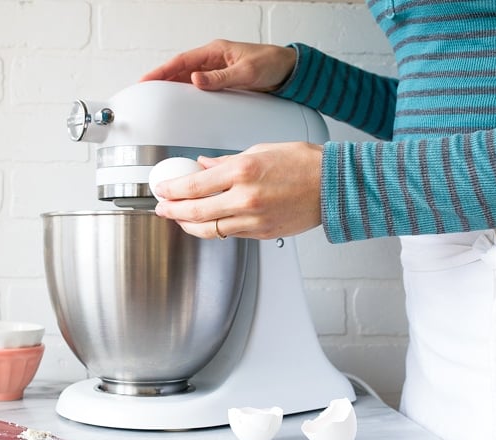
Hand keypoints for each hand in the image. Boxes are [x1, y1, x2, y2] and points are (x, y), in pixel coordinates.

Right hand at [140, 39, 295, 91]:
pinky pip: (200, 89)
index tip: (146, 81)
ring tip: (158, 102)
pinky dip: (188, 96)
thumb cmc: (271, 65)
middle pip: (180, 71)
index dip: (161, 71)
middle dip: (161, 81)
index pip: (181, 61)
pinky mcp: (222, 83)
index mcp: (214, 52)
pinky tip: (182, 105)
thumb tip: (195, 80)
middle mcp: (212, 60)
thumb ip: (220, 78)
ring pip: (187, 80)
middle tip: (145, 94)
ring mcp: (216, 72)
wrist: (288, 72)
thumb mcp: (246, 72)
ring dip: (173, 90)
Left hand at [153, 142, 322, 239]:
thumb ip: (226, 161)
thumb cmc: (303, 164)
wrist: (333, 185)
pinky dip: (214, 229)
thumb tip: (203, 165)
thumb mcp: (259, 150)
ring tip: (179, 219)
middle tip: (162, 208)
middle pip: (195, 211)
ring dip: (189, 225)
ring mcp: (254, 220)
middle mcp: (245, 198)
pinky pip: (230, 234)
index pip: (193, 185)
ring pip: (209, 230)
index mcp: (242, 171)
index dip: (171, 190)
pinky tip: (206, 222)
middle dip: (172, 211)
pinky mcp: (262, 234)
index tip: (161, 189)